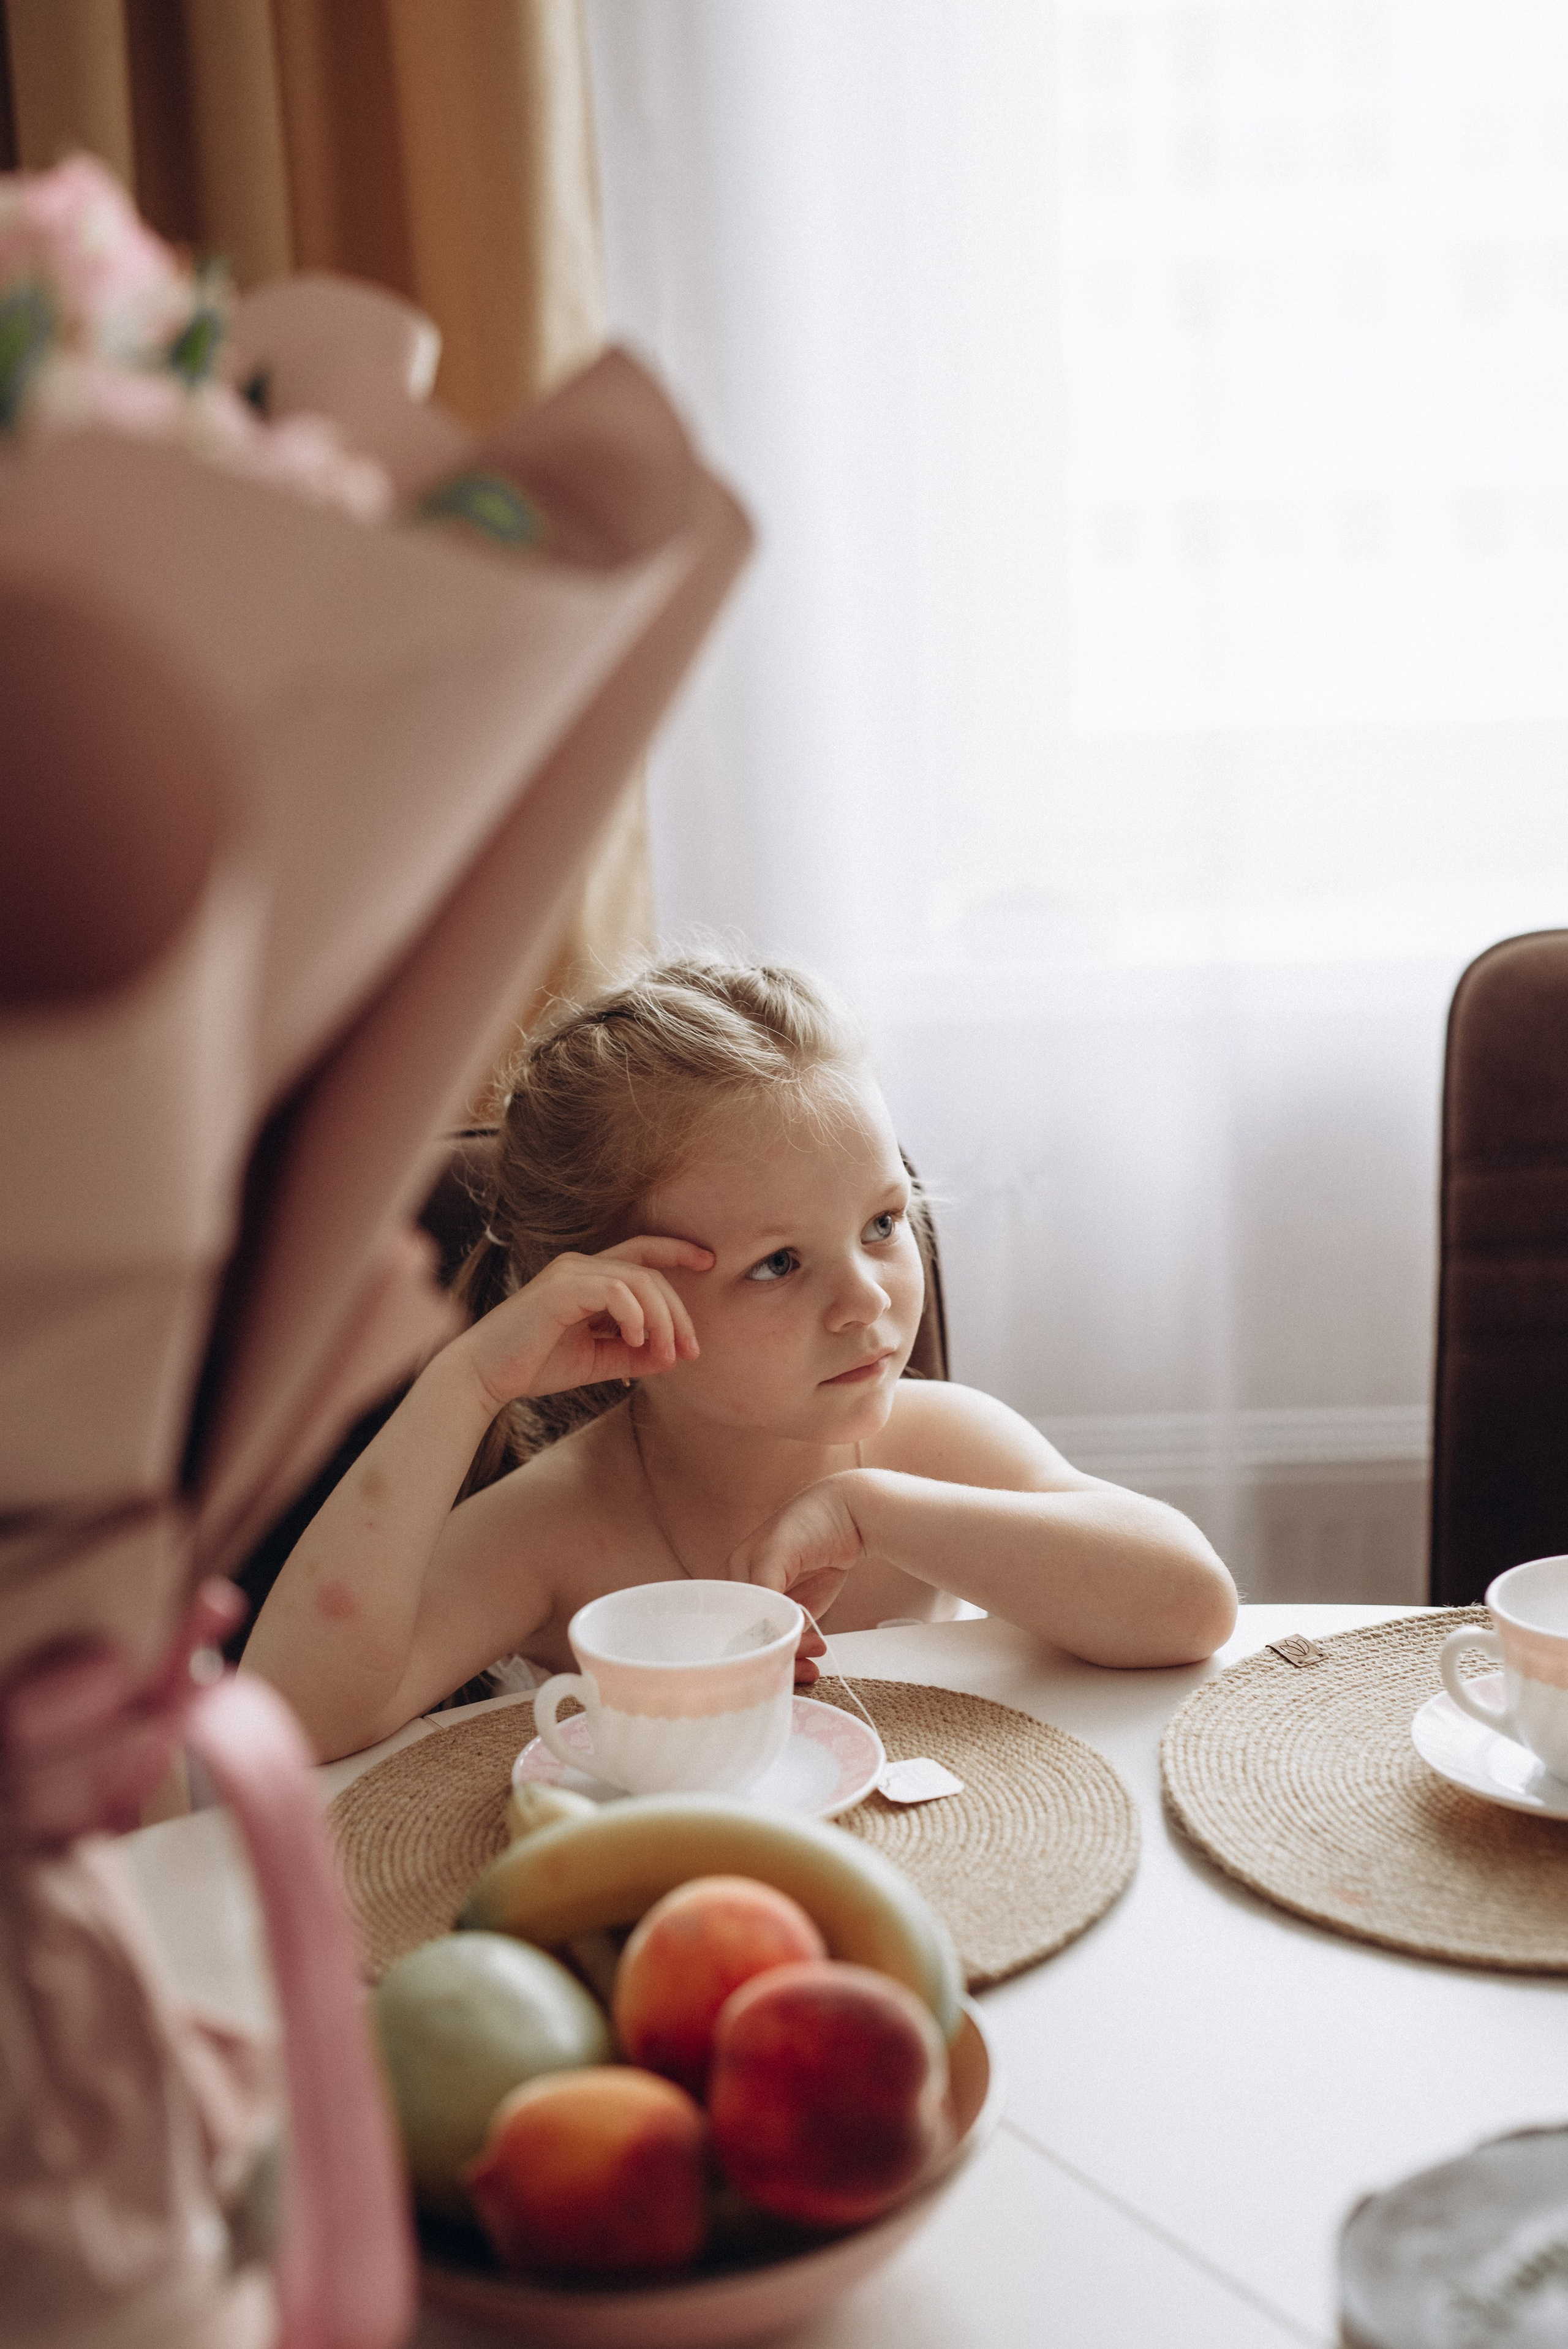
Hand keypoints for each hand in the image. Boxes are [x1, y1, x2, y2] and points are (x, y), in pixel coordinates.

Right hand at [461, 1237, 712, 1409]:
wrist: (485, 1376)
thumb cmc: (536, 1365)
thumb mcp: (598, 1361)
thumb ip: (635, 1355)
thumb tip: (674, 1355)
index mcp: (588, 1276)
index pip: (642, 1252)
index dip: (677, 1251)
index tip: (709, 1261)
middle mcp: (580, 1266)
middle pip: (649, 1272)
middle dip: (678, 1312)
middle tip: (691, 1350)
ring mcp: (569, 1273)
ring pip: (638, 1280)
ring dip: (662, 1319)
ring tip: (666, 1354)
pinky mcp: (559, 1289)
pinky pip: (613, 1291)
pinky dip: (634, 1315)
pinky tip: (638, 1341)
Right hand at [724, 1475, 868, 1677]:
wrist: (851, 1517)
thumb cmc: (807, 1522)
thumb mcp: (775, 1551)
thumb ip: (763, 1585)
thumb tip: (761, 1626)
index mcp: (734, 1575)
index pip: (728, 1617)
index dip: (741, 1639)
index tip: (760, 1656)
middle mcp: (752, 1592)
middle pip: (751, 1634)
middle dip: (770, 1653)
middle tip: (788, 1663)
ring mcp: (778, 1603)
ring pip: (775, 1641)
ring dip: (790, 1657)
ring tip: (810, 1661)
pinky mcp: (801, 1610)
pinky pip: (796, 1638)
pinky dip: (802, 1652)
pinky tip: (813, 1657)